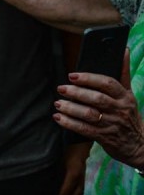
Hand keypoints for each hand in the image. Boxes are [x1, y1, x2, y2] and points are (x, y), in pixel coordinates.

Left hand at [51, 142, 89, 194]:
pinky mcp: (87, 177)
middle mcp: (82, 178)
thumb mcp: (59, 154)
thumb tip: (38, 176)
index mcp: (74, 172)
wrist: (84, 138)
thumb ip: (51, 165)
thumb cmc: (68, 145)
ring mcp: (86, 178)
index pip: (66, 191)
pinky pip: (81, 191)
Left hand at [53, 51, 143, 167]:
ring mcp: (112, 124)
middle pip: (97, 99)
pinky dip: (70, 123)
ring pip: (89, 114)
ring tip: (58, 103)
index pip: (108, 84)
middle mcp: (120, 110)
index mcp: (125, 97)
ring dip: (71, 108)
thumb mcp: (130, 94)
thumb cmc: (128, 115)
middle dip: (77, 93)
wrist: (138, 145)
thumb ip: (123, 73)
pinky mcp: (104, 137)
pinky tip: (59, 118)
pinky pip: (85, 129)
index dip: (89, 79)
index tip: (72, 75)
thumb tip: (124, 50)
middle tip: (61, 88)